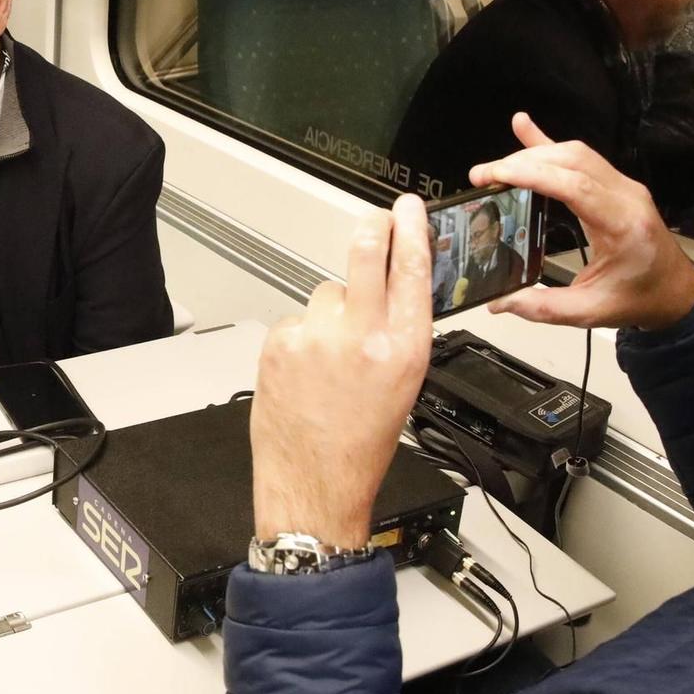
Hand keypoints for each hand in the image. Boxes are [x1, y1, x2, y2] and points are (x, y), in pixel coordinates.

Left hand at [251, 195, 432, 547]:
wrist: (314, 483)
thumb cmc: (362, 444)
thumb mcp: (405, 385)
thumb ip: (401, 333)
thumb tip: (399, 287)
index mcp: (404, 349)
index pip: (412, 270)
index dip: (412, 230)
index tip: (409, 210)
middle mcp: (362, 338)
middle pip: (364, 254)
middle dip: (370, 228)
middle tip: (373, 221)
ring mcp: (317, 337)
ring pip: (327, 292)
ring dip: (331, 311)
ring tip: (331, 355)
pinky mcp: (281, 343)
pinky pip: (297, 320)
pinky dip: (303, 336)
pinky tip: (307, 368)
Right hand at [469, 113, 693, 330]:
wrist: (677, 292)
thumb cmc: (642, 299)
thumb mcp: (591, 312)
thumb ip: (543, 308)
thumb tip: (499, 302)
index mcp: (622, 225)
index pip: (575, 185)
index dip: (532, 173)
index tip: (496, 174)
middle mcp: (626, 196)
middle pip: (572, 160)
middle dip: (522, 161)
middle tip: (484, 174)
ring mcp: (623, 186)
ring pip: (575, 153)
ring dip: (533, 154)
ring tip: (496, 168)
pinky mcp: (616, 184)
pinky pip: (582, 156)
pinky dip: (549, 142)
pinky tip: (524, 126)